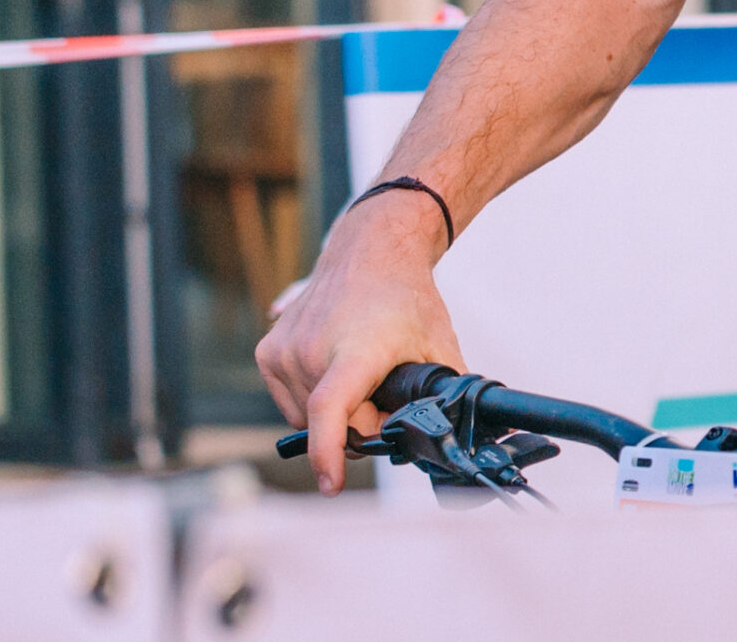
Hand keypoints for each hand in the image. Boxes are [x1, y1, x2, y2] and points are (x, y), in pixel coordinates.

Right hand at [254, 192, 464, 493]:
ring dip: (337, 413)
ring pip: (309, 419)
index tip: (330, 486)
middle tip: (386, 394)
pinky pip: (291, 403)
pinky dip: (312, 400)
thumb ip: (449, 396)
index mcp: (356, 350)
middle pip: (337, 424)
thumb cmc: (406, 299)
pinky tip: (335, 369)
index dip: (328, 454)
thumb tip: (468, 437)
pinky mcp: (267, 352)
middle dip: (363, 425)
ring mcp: (285, 350)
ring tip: (361, 374)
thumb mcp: (440, 347)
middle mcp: (312, 350)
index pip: (330, 410)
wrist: (369, 251)